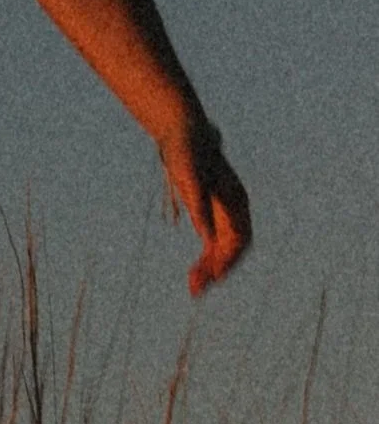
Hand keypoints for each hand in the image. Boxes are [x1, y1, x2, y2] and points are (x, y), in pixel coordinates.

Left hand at [162, 114, 251, 294]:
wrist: (183, 133)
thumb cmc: (187, 152)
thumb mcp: (189, 180)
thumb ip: (199, 207)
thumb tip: (206, 237)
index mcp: (236, 202)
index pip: (240, 240)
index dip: (229, 260)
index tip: (213, 277)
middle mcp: (235, 210)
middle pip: (233, 249)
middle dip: (218, 270)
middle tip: (196, 290)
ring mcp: (224, 213)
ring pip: (223, 249)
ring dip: (211, 269)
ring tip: (193, 289)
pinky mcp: (211, 214)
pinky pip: (213, 244)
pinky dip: (206, 259)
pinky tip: (194, 273)